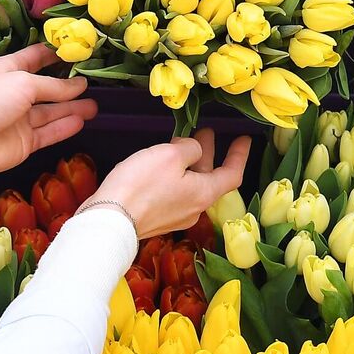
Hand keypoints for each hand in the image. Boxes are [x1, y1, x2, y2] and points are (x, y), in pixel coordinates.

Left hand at [0, 45, 97, 176]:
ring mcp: (20, 120)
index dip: (57, 54)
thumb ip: (53, 86)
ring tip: (96, 106)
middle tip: (95, 83)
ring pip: (51, 112)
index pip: (37, 58)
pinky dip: (64, 127)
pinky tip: (81, 121)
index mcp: (10, 70)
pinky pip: (49, 133)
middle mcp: (16, 93)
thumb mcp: (23, 83)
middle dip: (70, 86)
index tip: (81, 51)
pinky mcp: (23, 143)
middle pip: (48, 88)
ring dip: (73, 108)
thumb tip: (79, 85)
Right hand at [90, 130, 251, 238]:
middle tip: (205, 132)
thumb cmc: (142, 185)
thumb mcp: (170, 155)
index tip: (244, 139)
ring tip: (180, 143)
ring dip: (189, 164)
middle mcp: (194, 209)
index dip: (240, 155)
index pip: (232, 174)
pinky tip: (161, 166)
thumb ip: (190, 148)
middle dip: (208, 154)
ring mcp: (174, 217)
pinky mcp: (156, 220)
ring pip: (190, 185)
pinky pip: (173, 194)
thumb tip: (192, 151)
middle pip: (208, 178)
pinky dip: (175, 176)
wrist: (109, 221)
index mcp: (204, 194)